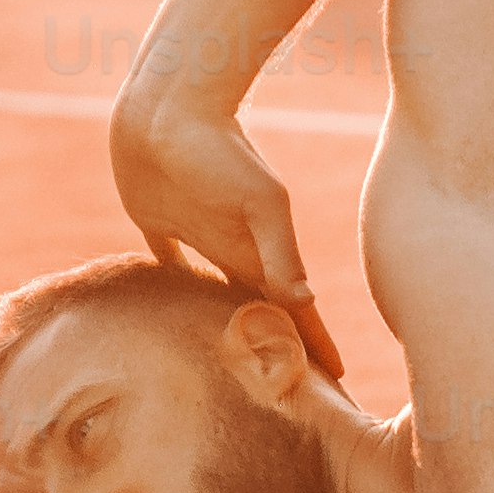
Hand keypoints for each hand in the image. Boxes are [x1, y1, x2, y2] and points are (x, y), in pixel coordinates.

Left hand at [108, 99, 337, 376]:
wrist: (171, 104)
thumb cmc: (219, 148)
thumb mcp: (259, 200)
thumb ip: (279, 250)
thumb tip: (303, 301)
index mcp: (260, 251)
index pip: (294, 308)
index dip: (314, 344)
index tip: (333, 384)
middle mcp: (234, 248)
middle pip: (260, 308)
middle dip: (277, 343)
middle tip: (286, 388)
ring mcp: (199, 236)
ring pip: (217, 294)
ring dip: (229, 321)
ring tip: (233, 360)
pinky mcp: (160, 222)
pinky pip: (168, 266)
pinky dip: (173, 291)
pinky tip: (170, 313)